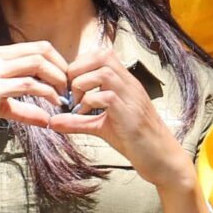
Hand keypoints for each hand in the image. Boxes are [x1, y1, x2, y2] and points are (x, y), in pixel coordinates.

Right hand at [0, 41, 72, 157]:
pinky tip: (52, 108)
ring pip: (38, 64)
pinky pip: (26, 86)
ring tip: (63, 99)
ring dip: (58, 81)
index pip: (38, 47)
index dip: (59, 63)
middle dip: (64, 70)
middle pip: (43, 51)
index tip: (67, 82)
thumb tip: (47, 119)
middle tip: (70, 90)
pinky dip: (46, 95)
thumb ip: (21, 108)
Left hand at [32, 50, 195, 188]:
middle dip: (78, 70)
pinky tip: (84, 116)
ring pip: (103, 72)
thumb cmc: (136, 140)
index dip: (80, 64)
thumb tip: (51, 121)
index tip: (70, 85)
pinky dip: (88, 104)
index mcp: (124, 83)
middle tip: (70, 92)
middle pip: (102, 56)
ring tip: (77, 104)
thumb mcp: (101, 126)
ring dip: (82, 85)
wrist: (161, 157)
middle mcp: (129, 85)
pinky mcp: (129, 113)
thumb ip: (77, 121)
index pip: (102, 54)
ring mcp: (131, 97)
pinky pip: (106, 97)